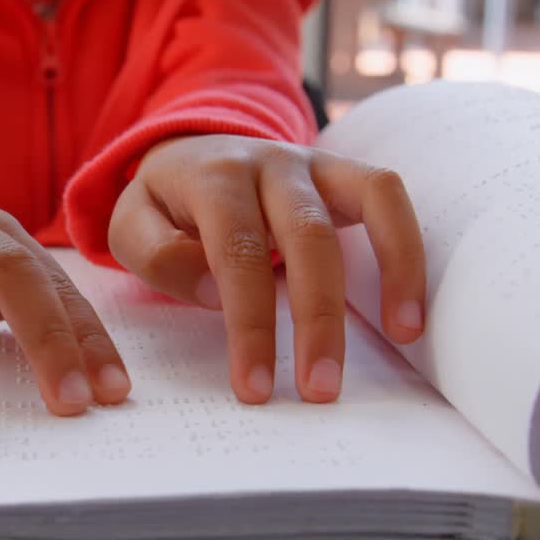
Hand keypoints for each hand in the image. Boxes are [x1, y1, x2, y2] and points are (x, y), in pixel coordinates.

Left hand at [108, 135, 425, 404]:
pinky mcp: (343, 172)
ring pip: (359, 210)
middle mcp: (267, 163)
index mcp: (210, 178)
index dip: (249, 322)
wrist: (189, 150)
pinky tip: (408, 314)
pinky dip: (408, 250)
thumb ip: (158, 255)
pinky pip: (389, 196)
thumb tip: (218, 292)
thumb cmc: (164, 206)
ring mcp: (311, 163)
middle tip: (318, 389)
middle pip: (305, 236)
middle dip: (315, 318)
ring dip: (383, 281)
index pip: (236, 253)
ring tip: (399, 341)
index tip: (254, 385)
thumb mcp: (130, 225)